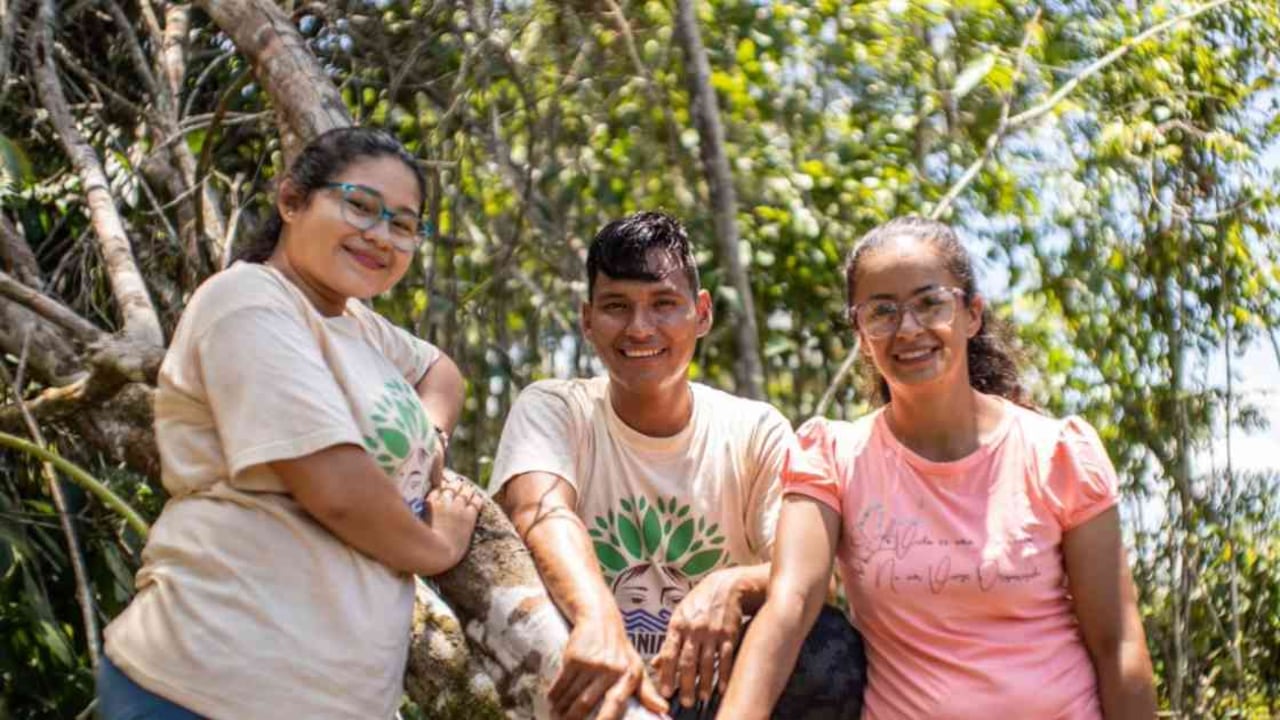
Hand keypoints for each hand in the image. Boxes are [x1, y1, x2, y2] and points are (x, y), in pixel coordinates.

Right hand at [422, 477, 480, 571]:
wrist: (437, 553)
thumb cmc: (421, 546)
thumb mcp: (413, 528)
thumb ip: (413, 520)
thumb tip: (405, 517)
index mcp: (429, 504)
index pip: (436, 491)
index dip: (440, 490)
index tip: (442, 490)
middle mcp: (444, 503)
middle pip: (451, 488)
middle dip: (454, 486)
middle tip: (457, 485)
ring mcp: (458, 509)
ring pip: (465, 492)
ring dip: (466, 490)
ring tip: (468, 489)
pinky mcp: (469, 517)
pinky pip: (476, 503)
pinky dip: (476, 499)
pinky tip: (477, 498)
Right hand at [549, 614, 667, 719]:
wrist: (599, 618)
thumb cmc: (618, 648)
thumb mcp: (635, 666)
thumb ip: (647, 691)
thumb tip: (664, 710)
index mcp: (628, 675)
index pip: (615, 705)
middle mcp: (611, 669)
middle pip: (585, 705)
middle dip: (572, 719)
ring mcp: (592, 663)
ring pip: (571, 696)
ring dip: (561, 710)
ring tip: (557, 715)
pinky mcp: (575, 657)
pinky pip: (561, 683)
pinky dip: (554, 696)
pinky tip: (551, 702)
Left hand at [654, 568, 745, 708]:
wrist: (727, 586)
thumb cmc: (700, 602)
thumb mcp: (680, 616)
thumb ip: (669, 641)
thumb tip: (655, 663)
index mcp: (678, 625)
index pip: (669, 654)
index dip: (666, 675)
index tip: (665, 692)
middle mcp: (694, 629)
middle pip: (687, 662)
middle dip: (685, 684)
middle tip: (684, 702)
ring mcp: (712, 632)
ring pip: (707, 663)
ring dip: (705, 683)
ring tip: (702, 698)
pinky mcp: (729, 634)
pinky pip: (725, 658)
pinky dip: (723, 675)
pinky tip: (721, 687)